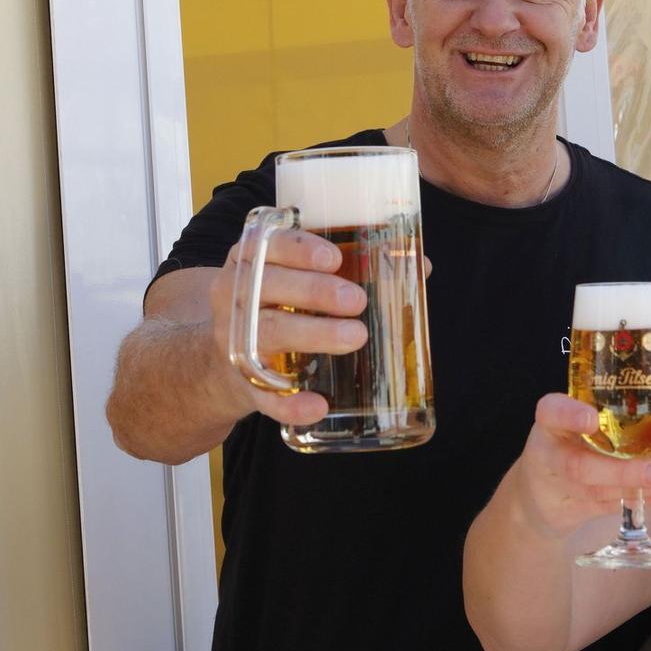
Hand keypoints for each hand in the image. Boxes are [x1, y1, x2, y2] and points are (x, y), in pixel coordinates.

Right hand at [209, 226, 367, 426]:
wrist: (228, 358)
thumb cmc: (281, 302)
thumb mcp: (299, 276)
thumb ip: (353, 266)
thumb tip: (421, 266)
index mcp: (253, 259)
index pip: (269, 244)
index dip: (299, 249)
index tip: (334, 258)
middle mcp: (237, 295)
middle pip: (270, 287)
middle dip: (314, 291)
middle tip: (357, 300)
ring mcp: (236, 340)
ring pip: (269, 333)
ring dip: (313, 335)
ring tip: (356, 336)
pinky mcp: (246, 384)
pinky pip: (265, 396)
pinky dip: (291, 404)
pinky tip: (318, 405)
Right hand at [512, 393, 650, 537]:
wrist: (537, 491)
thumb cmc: (564, 440)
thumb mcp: (568, 420)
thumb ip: (600, 413)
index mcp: (549, 423)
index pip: (551, 413)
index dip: (569, 416)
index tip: (591, 419)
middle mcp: (550, 455)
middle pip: (579, 466)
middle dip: (619, 471)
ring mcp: (560, 487)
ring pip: (597, 491)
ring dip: (637, 488)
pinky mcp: (573, 510)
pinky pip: (608, 506)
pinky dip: (640, 499)